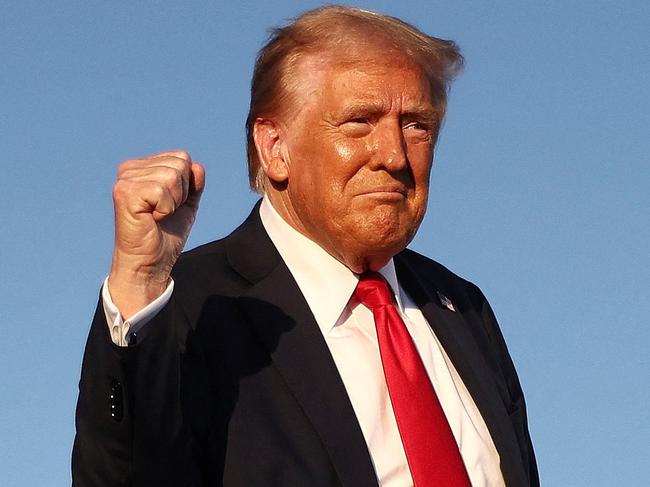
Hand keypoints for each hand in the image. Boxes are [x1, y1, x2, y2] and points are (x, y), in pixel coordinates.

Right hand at [107, 150, 204, 317]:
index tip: (170, 205)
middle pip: (179, 163)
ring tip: (157, 216)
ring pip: (172, 176)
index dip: (187, 184)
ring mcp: (125, 179)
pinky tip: (151, 218)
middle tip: (164, 212)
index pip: (181, 157)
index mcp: (143, 168)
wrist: (151, 263)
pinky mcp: (124, 193)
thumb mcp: (186, 205)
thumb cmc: (165, 235)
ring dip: (173, 202)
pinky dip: (165, 208)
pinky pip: (161, 190)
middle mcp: (130, 169)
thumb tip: (197, 166)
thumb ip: (193, 184)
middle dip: (182, 192)